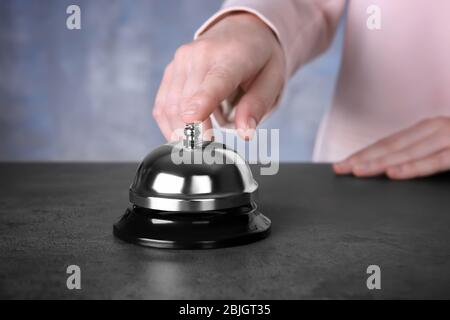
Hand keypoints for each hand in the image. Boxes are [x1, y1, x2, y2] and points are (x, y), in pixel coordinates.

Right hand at [152, 12, 284, 140]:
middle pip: (186, 102)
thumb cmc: (260, 58)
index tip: (192, 121)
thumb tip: (245, 133)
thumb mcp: (272, 80)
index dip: (202, 103)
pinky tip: (182, 134)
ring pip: (169, 106)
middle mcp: (200, 55)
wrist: (243, 31)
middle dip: (193, 134)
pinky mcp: (171, 70)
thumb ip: (257, 106)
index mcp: (232, 56)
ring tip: (196, 146)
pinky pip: (162, 104)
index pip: (214, 82)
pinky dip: (169, 124)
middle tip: (207, 152)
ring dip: (178, 132)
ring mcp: (181, 61)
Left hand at [333, 117, 449, 178]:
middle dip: (362, 158)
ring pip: (407, 152)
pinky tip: (393, 173)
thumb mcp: (444, 145)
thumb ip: (421, 153)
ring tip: (357, 171)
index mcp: (428, 128)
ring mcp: (449, 138)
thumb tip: (391, 166)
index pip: (388, 143)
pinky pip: (435, 161)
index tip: (342, 163)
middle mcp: (435, 129)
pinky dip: (412, 167)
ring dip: (379, 163)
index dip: (363, 153)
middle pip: (391, 146)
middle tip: (339, 168)